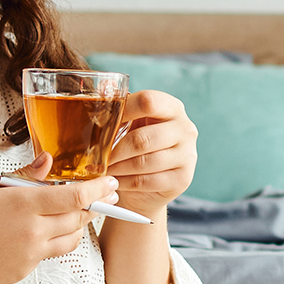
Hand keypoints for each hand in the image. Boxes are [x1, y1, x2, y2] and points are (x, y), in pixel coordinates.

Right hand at [0, 153, 117, 283]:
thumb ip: (22, 176)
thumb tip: (48, 162)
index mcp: (23, 205)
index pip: (75, 197)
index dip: (98, 189)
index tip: (111, 182)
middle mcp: (32, 233)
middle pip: (78, 219)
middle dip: (91, 206)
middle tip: (98, 196)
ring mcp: (29, 256)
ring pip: (70, 240)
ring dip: (76, 226)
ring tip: (71, 213)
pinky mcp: (22, 272)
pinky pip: (48, 254)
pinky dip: (51, 240)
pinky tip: (36, 231)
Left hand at [105, 90, 196, 216]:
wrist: (153, 182)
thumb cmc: (139, 145)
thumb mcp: (133, 124)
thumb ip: (120, 112)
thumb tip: (97, 102)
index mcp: (173, 107)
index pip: (148, 101)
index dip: (122, 111)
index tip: (102, 122)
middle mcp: (185, 129)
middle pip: (143, 138)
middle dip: (114, 150)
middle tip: (96, 156)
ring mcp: (187, 156)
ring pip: (143, 162)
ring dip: (117, 167)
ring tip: (103, 169)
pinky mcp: (182, 180)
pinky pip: (145, 181)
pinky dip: (124, 182)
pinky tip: (115, 180)